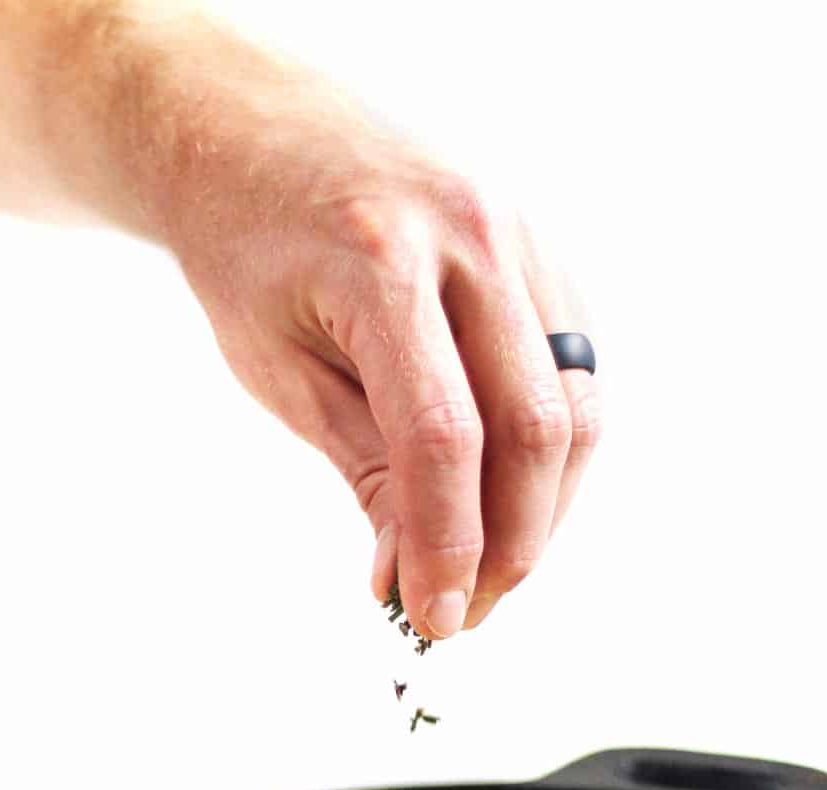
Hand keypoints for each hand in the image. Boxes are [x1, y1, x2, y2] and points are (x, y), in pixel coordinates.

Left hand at [160, 32, 601, 637]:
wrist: (256, 134)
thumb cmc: (250, 248)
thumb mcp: (281, 371)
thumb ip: (363, 470)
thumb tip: (414, 575)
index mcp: (382, 261)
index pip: (445, 438)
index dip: (449, 546)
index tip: (436, 618)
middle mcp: (471, 235)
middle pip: (533, 429)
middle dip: (512, 546)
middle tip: (468, 609)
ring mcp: (521, 236)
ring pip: (575, 408)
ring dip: (543, 509)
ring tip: (487, 566)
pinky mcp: (544, 252)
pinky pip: (575, 375)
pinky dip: (550, 452)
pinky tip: (506, 493)